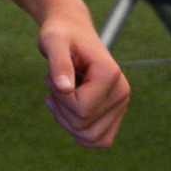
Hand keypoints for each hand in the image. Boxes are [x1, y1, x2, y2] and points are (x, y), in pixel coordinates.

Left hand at [38, 5, 129, 146]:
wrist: (72, 31)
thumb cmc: (61, 35)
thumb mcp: (53, 41)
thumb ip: (58, 62)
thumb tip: (64, 88)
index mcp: (110, 74)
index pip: (82, 108)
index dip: (59, 98)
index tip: (49, 78)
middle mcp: (122, 92)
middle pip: (85, 126)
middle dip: (61, 110)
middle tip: (52, 84)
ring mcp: (121, 104)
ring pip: (92, 138)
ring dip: (66, 122)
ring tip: (57, 96)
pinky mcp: (115, 112)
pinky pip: (99, 139)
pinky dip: (77, 130)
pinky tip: (64, 108)